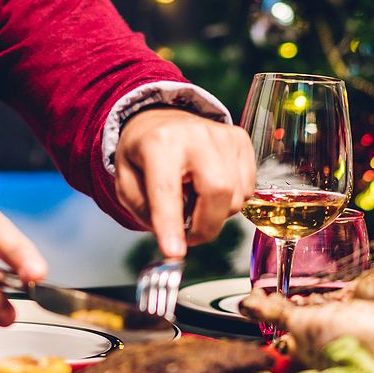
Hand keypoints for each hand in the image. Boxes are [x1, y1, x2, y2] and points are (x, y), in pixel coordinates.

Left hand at [115, 108, 255, 258]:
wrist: (161, 119)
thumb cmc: (143, 154)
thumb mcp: (126, 182)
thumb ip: (144, 211)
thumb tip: (174, 241)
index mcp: (160, 143)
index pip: (167, 190)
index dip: (171, 224)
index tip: (174, 252)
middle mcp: (196, 135)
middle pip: (217, 192)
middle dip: (205, 227)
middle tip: (189, 237)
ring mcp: (224, 136)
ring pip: (236, 197)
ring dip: (216, 214)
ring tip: (194, 200)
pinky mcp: (241, 141)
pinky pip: (247, 190)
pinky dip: (230, 201)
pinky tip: (209, 189)